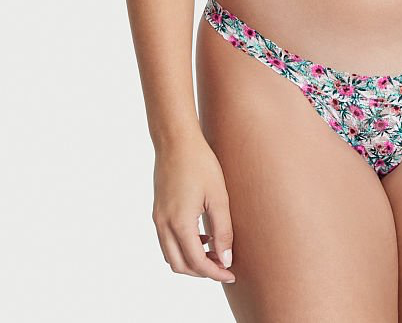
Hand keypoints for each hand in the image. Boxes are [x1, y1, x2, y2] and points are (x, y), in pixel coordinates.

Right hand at [152, 133, 235, 283]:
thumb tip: (226, 259)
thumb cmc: (200, 163)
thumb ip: (223, 230)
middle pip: (180, 265)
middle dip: (202, 271)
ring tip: (215, 253)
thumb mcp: (218, 196)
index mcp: (179, 223)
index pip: (196, 262)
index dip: (214, 272)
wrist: (176, 140)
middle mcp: (164, 225)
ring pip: (171, 256)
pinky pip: (167, 241)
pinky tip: (203, 236)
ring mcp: (158, 218)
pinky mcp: (158, 211)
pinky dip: (183, 247)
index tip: (231, 273)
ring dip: (191, 260)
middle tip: (224, 266)